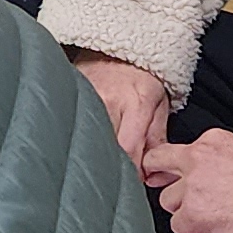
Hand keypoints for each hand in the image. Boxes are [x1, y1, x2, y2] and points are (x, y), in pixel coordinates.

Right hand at [72, 53, 171, 174]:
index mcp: (136, 103)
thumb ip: (156, 137)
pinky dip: (81, 140)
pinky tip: (83, 145)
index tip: (131, 185)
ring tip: (98, 163)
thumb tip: (150, 172)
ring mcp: (88, 98)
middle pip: (106, 147)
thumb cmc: (140, 76)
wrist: (116, 47)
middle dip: (110, 167)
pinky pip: (76, 125)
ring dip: (95, 154)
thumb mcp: (159, 103)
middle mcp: (110, 101)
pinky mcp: (73, 95)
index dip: (129, 172)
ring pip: (89, 139)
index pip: (129, 149)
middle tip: (113, 180)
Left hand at [142, 125, 232, 232]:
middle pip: (158, 167)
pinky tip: (217, 227)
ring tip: (215, 215)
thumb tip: (190, 174)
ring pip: (168, 201)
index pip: (172, 150)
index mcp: (211, 141)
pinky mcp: (192, 214)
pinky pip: (178, 226)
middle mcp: (197, 158)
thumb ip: (213, 161)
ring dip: (185, 211)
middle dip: (164, 182)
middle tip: (177, 195)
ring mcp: (192, 186)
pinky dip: (194, 231)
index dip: (168, 166)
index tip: (167, 175)